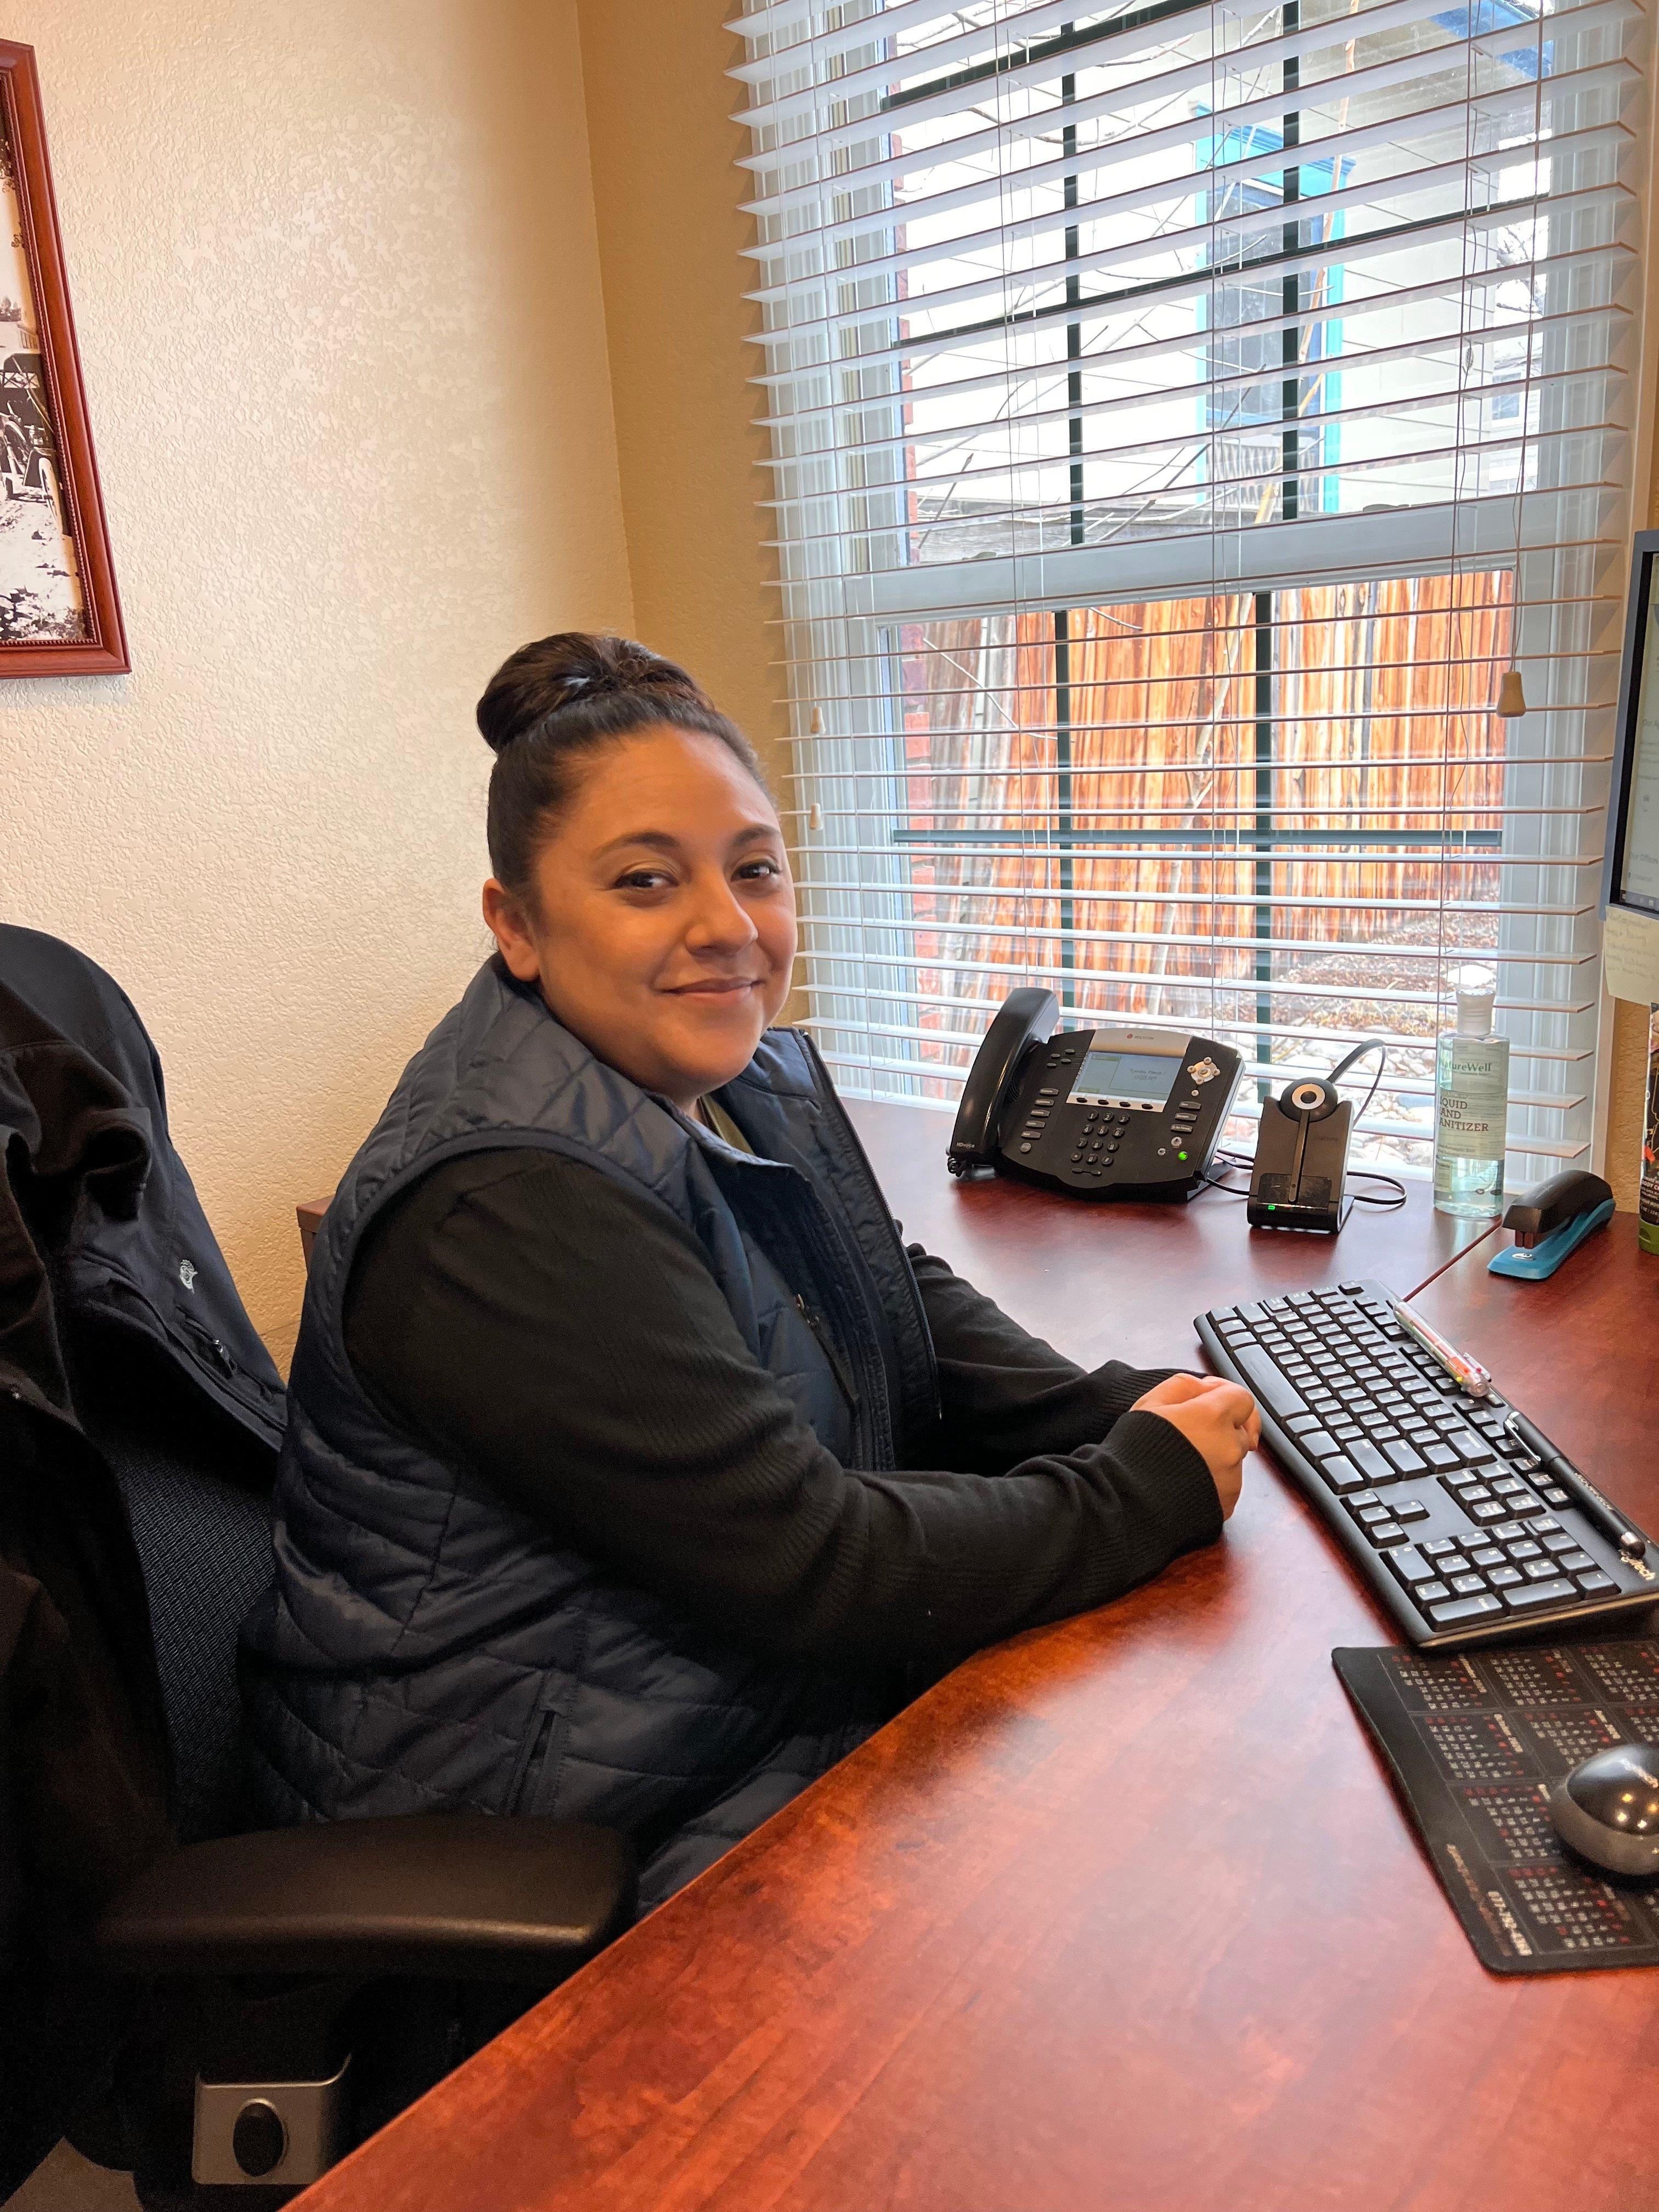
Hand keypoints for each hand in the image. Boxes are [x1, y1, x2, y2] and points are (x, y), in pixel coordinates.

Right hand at [1130, 1373, 1258, 1520]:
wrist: (1127, 1503)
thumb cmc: (1134, 1455)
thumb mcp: (1150, 1403)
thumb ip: (1183, 1386)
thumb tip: (1204, 1388)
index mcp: (1213, 1417)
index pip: (1242, 1398)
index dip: (1224, 1395)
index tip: (1208, 1400)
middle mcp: (1229, 1448)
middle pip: (1238, 1430)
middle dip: (1218, 1428)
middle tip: (1187, 1433)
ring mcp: (1231, 1479)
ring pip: (1232, 1459)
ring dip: (1214, 1456)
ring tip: (1181, 1462)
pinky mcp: (1226, 1503)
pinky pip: (1226, 1485)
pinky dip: (1211, 1481)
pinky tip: (1184, 1481)